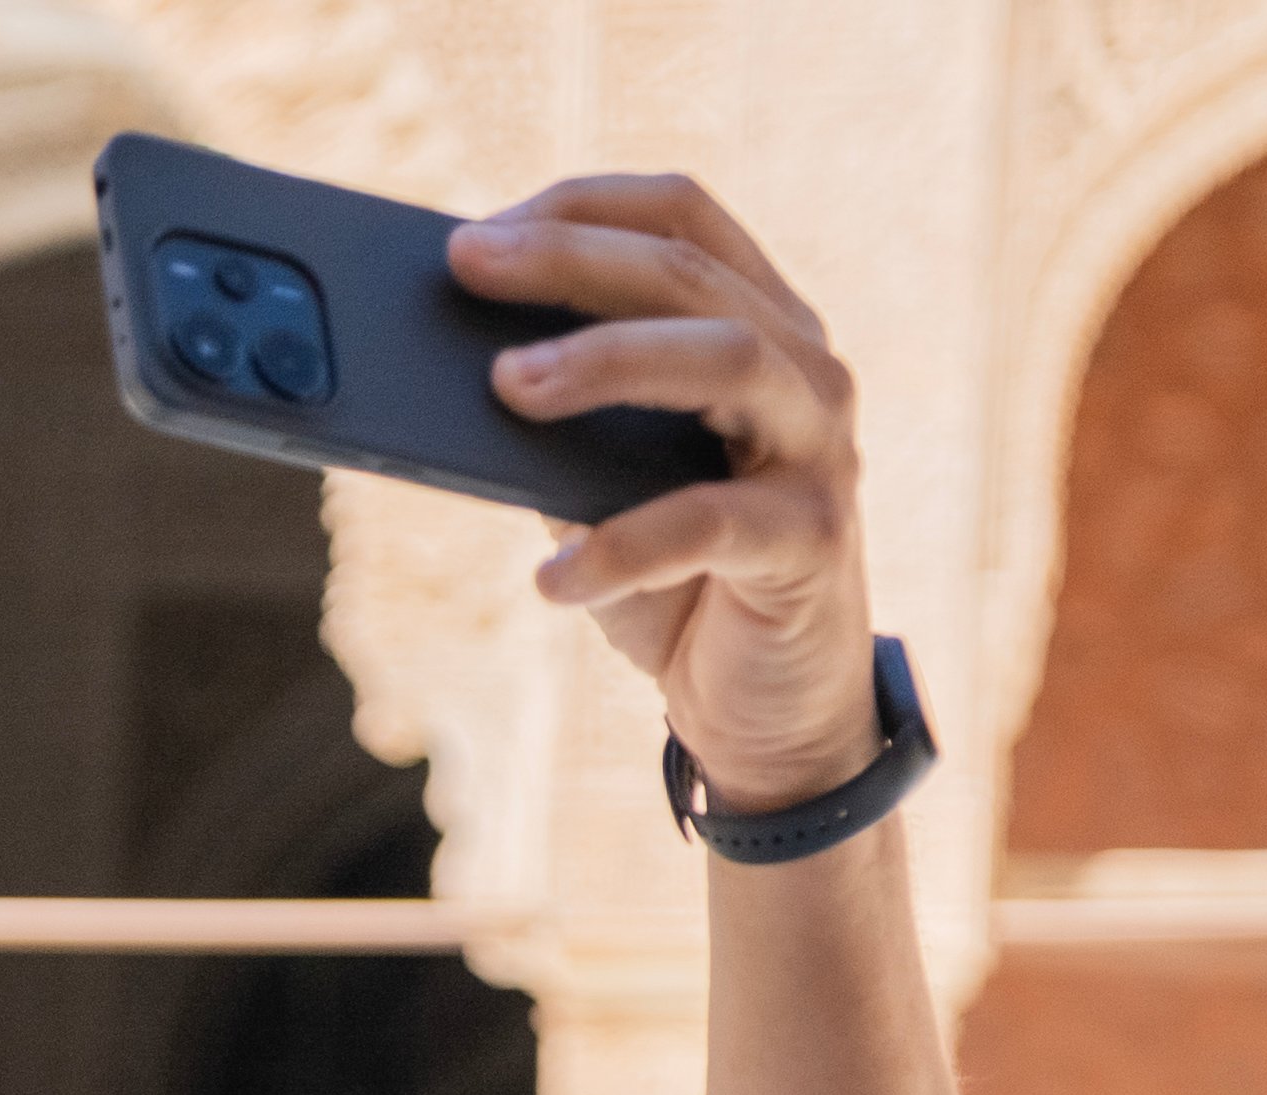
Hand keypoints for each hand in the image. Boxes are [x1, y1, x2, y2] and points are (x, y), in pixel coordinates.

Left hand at [446, 178, 881, 806]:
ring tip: (506, 387)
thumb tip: (446, 368)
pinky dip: (620, 547)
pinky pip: (710, 523)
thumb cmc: (680, 584)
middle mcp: (805, 369)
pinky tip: (551, 578)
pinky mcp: (814, 542)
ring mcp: (820, 449)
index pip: (681, 217)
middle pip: (689, 273)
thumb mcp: (602, 487)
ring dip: (606, 361)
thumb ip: (558, 423)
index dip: (580, 207)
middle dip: (569, 260)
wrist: (768, 715)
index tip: (477, 232)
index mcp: (758, 326)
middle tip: (468, 267)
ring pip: (724, 359)